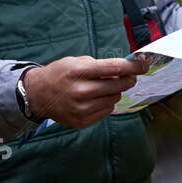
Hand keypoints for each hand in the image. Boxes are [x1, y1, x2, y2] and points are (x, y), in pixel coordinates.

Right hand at [22, 55, 152, 128]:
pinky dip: (106, 103)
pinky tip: (95, 98)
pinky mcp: (83, 121)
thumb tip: (126, 70)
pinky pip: (107, 110)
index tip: (144, 65)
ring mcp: (82, 108)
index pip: (114, 68)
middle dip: (127, 79)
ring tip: (102, 87)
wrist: (38, 95)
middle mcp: (82, 91)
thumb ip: (101, 65)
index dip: (133, 66)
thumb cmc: (59, 74)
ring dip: (114, 91)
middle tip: (127, 76)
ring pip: (115, 98)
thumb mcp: (76, 61)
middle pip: (118, 85)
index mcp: (80, 71)